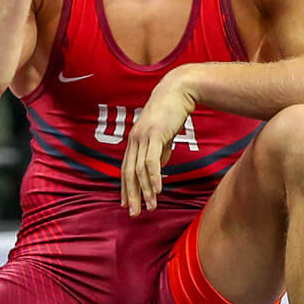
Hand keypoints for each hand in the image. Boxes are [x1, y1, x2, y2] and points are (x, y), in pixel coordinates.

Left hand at [122, 73, 194, 215]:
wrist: (178, 90)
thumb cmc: (171, 111)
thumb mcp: (163, 136)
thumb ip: (159, 152)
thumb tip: (158, 169)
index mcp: (134, 140)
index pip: (126, 169)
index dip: (125, 187)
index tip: (126, 203)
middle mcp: (134, 140)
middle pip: (128, 173)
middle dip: (131, 195)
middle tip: (133, 213)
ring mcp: (143, 137)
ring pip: (139, 170)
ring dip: (144, 191)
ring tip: (150, 207)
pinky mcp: (155, 135)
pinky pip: (151, 161)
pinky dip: (153, 178)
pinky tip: (157, 191)